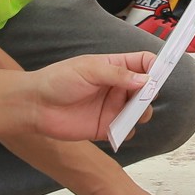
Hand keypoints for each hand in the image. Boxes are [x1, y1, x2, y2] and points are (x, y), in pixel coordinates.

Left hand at [17, 51, 152, 142]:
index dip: (155, 67)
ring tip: (130, 114)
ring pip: (140, 111)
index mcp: (114, 67)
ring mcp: (112, 107)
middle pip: (147, 88)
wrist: (35, 106)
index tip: (159, 74)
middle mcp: (117, 87)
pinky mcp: (106, 127)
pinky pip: (127, 131)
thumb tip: (145, 79)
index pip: (144, 63)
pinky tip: (117, 128)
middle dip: (150, 93)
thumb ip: (117, 74)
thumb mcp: (88, 69)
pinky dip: (127, 130)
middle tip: (143, 96)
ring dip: (141, 112)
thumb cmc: (57, 80)